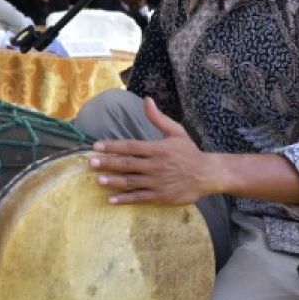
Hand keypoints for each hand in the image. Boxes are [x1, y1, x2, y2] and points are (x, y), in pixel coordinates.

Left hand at [87, 97, 216, 205]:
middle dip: (108, 163)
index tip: (96, 146)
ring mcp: (158, 182)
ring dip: (113, 181)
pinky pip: (140, 197)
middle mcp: (156, 166)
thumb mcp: (176, 132)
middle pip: (128, 164)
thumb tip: (147, 99)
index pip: (131, 146)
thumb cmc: (189, 152)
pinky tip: (111, 199)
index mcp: (158, 149)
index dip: (112, 146)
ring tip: (98, 180)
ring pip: (131, 182)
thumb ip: (158, 118)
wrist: (208, 174)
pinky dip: (125, 199)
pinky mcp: (161, 196)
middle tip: (90, 163)